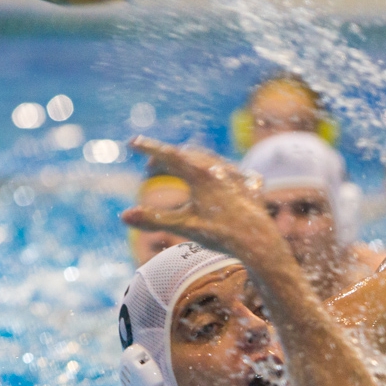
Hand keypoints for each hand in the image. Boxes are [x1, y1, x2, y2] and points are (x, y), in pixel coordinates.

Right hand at [123, 137, 285, 261]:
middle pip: (186, 156)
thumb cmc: (221, 235)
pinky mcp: (250, 183)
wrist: (260, 243)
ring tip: (177, 171)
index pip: (168, 155)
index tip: (132, 142)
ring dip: (188, 162)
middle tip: (149, 170)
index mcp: (200, 174)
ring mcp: (235, 173)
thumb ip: (154, 219)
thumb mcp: (185, 226)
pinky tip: (216, 177)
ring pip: (207, 159)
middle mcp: (218, 168)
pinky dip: (214, 171)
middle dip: (165, 160)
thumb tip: (125, 216)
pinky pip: (229, 170)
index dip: (148, 148)